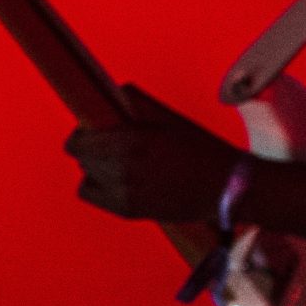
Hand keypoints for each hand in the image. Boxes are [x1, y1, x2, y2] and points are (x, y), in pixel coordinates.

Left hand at [64, 84, 242, 222]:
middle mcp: (122, 171)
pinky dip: (101, 188)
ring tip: (118, 162)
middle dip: (92, 148)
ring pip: (88, 178)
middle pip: (82, 160)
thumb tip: (112, 93)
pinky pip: (96, 197)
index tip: (91, 129)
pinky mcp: (131, 212)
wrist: (228, 188)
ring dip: (97, 168)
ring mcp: (125, 195)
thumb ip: (133, 102)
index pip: (77, 144)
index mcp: (129, 143)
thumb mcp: (166, 117)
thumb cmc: (201, 149)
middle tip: (109, 143)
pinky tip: (119, 180)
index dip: (82, 134)